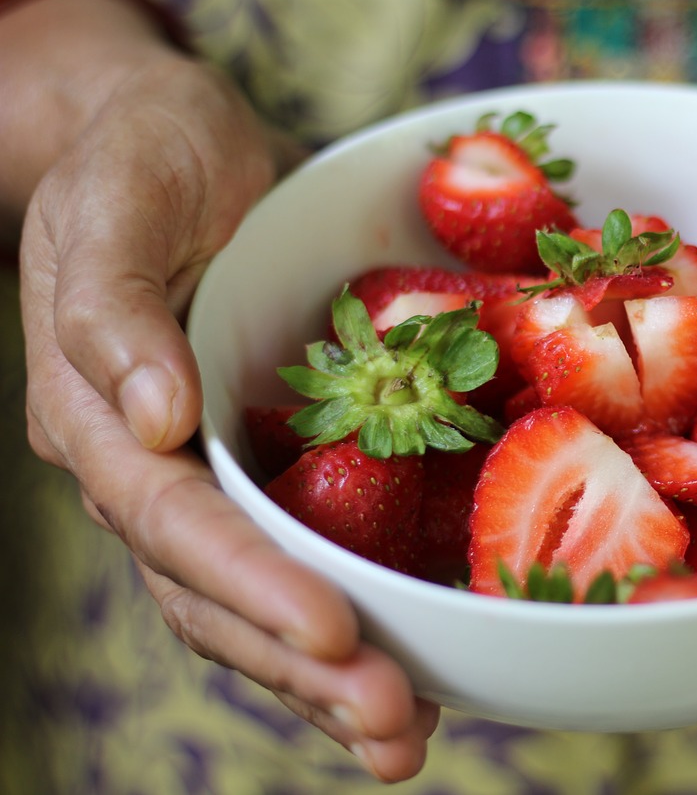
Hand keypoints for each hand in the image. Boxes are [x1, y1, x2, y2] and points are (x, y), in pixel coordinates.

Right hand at [19, 53, 437, 780]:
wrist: (170, 147)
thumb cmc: (141, 159)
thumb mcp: (118, 201)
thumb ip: (113, 309)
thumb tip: (152, 417)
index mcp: (100, 416)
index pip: (174, 523)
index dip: (250, 583)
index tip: (332, 632)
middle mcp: (150, 469)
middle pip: (216, 594)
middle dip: (301, 667)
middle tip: (394, 724)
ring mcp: (206, 477)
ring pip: (251, 605)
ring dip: (324, 680)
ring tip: (406, 737)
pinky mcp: (260, 466)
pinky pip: (295, 560)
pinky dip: (344, 624)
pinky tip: (410, 670)